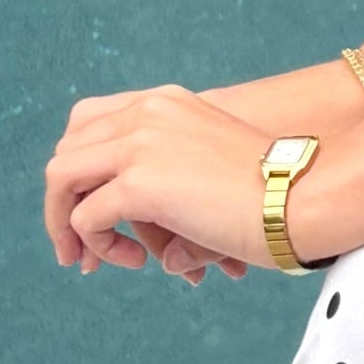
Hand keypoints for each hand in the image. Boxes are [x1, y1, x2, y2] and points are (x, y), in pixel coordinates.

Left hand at [45, 87, 279, 278]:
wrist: (303, 195)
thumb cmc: (276, 192)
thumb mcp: (216, 169)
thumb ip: (179, 195)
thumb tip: (168, 260)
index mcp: (167, 102)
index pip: (89, 121)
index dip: (80, 167)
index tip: (90, 206)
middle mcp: (148, 112)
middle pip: (67, 149)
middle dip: (64, 199)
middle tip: (78, 244)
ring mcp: (140, 145)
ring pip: (61, 179)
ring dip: (65, 222)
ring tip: (90, 259)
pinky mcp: (138, 184)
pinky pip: (86, 219)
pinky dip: (97, 246)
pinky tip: (135, 261)